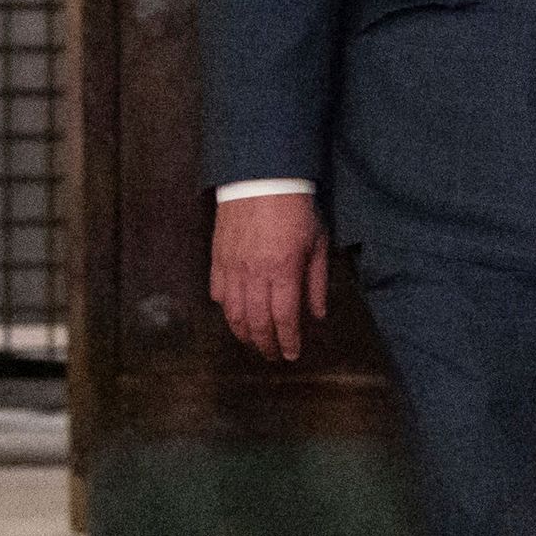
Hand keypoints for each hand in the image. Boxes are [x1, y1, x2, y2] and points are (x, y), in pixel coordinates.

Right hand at [211, 192, 328, 362]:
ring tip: (254, 343)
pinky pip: (218, 293)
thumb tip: (317, 315)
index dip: (287, 341)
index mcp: (283, 271)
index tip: (291, 355)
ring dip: (244, 333)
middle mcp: (255, 274)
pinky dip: (226, 310)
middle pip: (257, 321)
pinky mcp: (217, 258)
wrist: (261, 180)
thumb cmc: (296, 210)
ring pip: (233, 313)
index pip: (284, 318)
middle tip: (273, 356)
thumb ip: (316, 282)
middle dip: (266, 344)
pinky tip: (234, 317)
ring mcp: (232, 267)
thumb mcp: (317, 243)